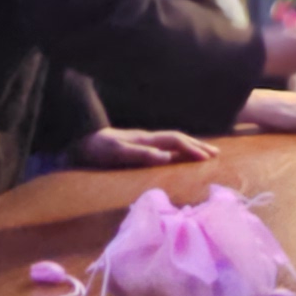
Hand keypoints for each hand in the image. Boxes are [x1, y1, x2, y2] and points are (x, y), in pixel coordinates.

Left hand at [71, 126, 218, 169]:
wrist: (79, 138)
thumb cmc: (97, 149)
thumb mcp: (117, 152)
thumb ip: (141, 154)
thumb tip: (167, 157)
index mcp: (146, 139)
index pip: (176, 141)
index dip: (193, 149)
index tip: (208, 158)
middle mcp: (147, 137)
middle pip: (178, 138)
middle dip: (198, 145)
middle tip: (216, 154)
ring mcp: (142, 139)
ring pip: (172, 139)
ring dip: (190, 145)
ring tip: (204, 152)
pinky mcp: (137, 143)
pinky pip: (164, 143)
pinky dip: (177, 147)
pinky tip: (178, 153)